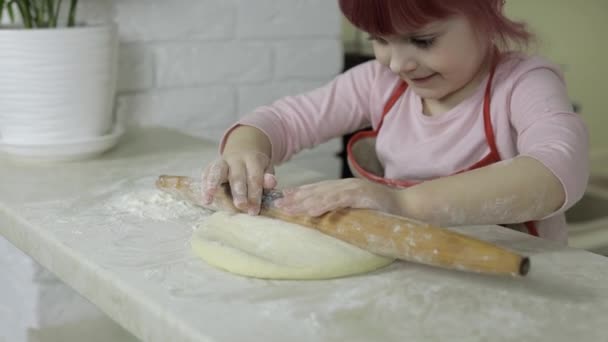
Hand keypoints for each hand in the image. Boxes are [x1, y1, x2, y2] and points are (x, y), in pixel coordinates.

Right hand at [201, 150, 276, 214]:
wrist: (243, 150)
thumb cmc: (256, 167)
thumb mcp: (266, 170)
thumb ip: (267, 178)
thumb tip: (271, 182)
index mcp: (252, 159)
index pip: (254, 177)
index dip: (254, 194)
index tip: (254, 211)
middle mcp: (236, 159)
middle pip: (237, 176)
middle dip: (238, 192)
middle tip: (240, 206)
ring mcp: (222, 161)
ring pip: (217, 171)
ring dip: (212, 185)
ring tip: (209, 199)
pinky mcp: (211, 166)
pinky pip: (206, 174)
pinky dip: (204, 186)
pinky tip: (204, 199)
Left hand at [273, 178, 402, 216]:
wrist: (409, 208)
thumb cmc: (385, 212)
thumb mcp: (360, 210)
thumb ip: (344, 211)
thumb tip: (327, 219)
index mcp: (345, 189)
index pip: (318, 190)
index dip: (300, 193)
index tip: (283, 199)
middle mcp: (346, 185)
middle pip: (316, 190)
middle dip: (296, 197)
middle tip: (278, 205)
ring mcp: (354, 189)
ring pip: (323, 194)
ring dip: (304, 201)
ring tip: (288, 208)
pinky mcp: (361, 195)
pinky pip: (339, 200)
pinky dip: (323, 205)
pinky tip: (310, 211)